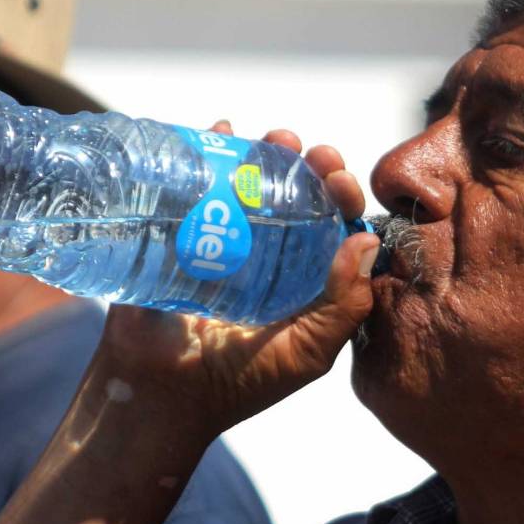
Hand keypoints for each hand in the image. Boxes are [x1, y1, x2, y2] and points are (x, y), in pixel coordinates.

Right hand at [92, 121, 378, 438]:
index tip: (338, 179)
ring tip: (275, 138)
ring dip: (267, 152)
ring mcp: (220, 239)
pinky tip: (221, 129)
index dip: (341, 197)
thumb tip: (365, 241)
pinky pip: (196, 183)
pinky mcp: (177, 231)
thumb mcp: (306, 353)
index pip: (331, 225)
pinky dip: (208, 150)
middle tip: (311, 152)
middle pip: (295, 195)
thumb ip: (344, 308)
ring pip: (250, 182)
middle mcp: (266, 253)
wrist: (158, 394)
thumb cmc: (238, 382)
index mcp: (302, 278)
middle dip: (309, 166)